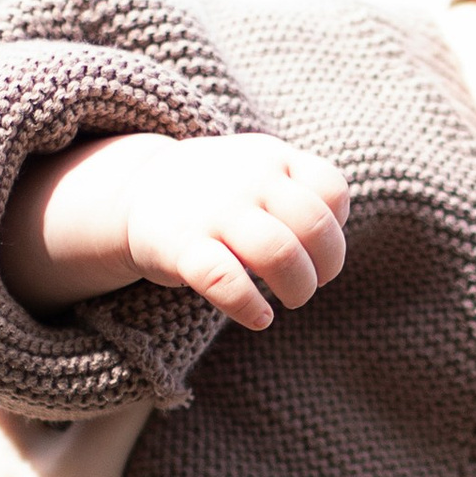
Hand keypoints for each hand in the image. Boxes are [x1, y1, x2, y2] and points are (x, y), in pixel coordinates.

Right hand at [2, 131, 349, 329]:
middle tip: (313, 283)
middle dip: (327, 266)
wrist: (138, 189)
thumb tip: (331, 249)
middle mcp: (248, 180)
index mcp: (273, 159)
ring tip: (288, 301)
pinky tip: (260, 317)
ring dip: (298, 288)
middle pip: (313, 225)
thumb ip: (303, 196)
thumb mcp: (262, 173)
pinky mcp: (181, 247)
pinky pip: (225, 281)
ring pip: (278, 253)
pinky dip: (250, 306)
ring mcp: (214, 212)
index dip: (337, 228)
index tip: (318, 247)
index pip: (331, 190)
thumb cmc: (220, 194)